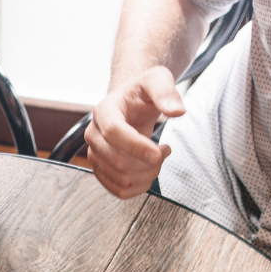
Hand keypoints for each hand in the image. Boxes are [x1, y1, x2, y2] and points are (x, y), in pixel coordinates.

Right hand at [82, 66, 184, 198]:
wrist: (130, 104)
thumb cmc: (141, 93)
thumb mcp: (157, 80)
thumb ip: (167, 92)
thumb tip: (176, 111)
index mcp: (104, 111)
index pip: (113, 132)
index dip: (136, 146)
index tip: (159, 153)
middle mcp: (93, 134)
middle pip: (118, 161)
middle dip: (149, 163)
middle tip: (165, 150)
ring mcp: (95, 154)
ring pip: (121, 179)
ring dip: (148, 175)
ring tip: (158, 157)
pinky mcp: (101, 170)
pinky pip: (120, 191)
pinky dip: (141, 186)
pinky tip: (149, 170)